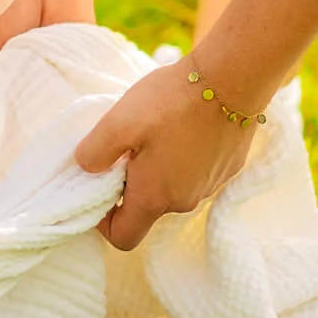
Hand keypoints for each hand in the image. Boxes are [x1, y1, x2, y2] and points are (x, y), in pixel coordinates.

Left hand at [74, 56, 257, 249]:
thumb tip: (85, 169)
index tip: (97, 187)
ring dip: (156, 168)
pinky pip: (194, 173)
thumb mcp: (118, 122)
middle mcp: (185, 201)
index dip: (103, 222)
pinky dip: (181, 157)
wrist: (232, 80)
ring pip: (172, 189)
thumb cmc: (171, 102)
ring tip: (153, 130)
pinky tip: (180, 125)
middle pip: (147, 209)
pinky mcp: (227, 168)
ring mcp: (210, 186)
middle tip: (124, 146)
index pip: (124, 237)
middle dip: (129, 184)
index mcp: (155, 198)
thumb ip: (94, 152)